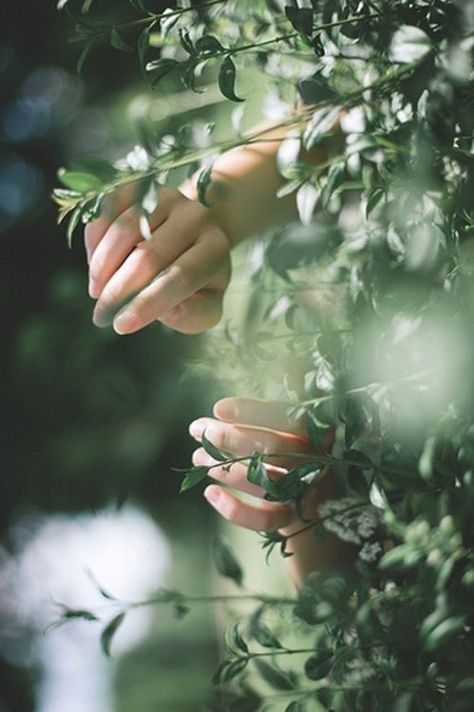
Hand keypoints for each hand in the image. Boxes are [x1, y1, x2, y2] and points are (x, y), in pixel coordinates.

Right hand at [84, 185, 230, 334]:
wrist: (192, 236)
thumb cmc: (197, 280)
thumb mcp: (206, 304)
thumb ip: (194, 314)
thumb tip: (168, 312)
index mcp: (215, 248)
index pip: (179, 277)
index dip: (148, 303)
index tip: (120, 326)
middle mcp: (195, 216)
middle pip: (148, 256)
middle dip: (118, 290)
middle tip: (100, 315)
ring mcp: (166, 196)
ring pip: (123, 231)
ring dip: (102, 267)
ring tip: (97, 291)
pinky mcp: (139, 187)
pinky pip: (106, 212)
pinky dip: (94, 242)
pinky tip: (95, 265)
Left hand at [189, 397, 330, 532]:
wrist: (319, 503)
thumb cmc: (294, 456)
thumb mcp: (287, 432)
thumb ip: (261, 422)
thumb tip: (218, 414)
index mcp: (319, 433)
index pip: (291, 417)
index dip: (254, 412)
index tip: (219, 408)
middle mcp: (317, 461)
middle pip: (276, 446)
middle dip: (233, 437)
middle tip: (200, 429)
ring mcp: (308, 492)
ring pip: (267, 480)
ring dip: (227, 468)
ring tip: (197, 457)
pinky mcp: (294, 519)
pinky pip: (265, 519)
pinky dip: (236, 509)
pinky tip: (211, 493)